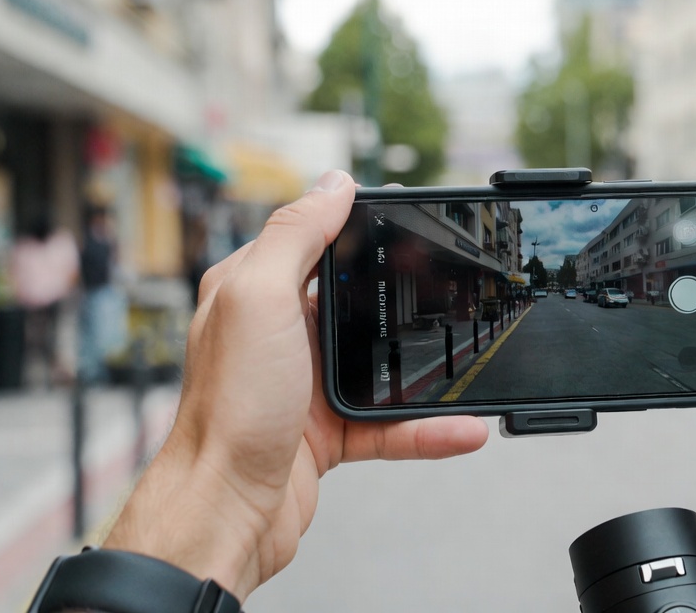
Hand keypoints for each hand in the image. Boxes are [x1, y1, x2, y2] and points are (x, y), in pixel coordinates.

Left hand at [104, 171, 487, 599]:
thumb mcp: (259, 298)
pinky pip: (391, 423)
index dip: (357, 225)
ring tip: (470, 354)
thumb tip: (333, 183)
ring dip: (427, 366)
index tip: (408, 216)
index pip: (312, 239)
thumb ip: (296, 236)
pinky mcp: (327, 433)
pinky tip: (463, 428)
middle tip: (453, 283)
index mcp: (255, 291)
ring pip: (381, 363)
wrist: (224, 511)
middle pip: (355, 299)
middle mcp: (278, 334)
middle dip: (406, 291)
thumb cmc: (228, 410)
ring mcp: (305, 385)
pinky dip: (428, 428)